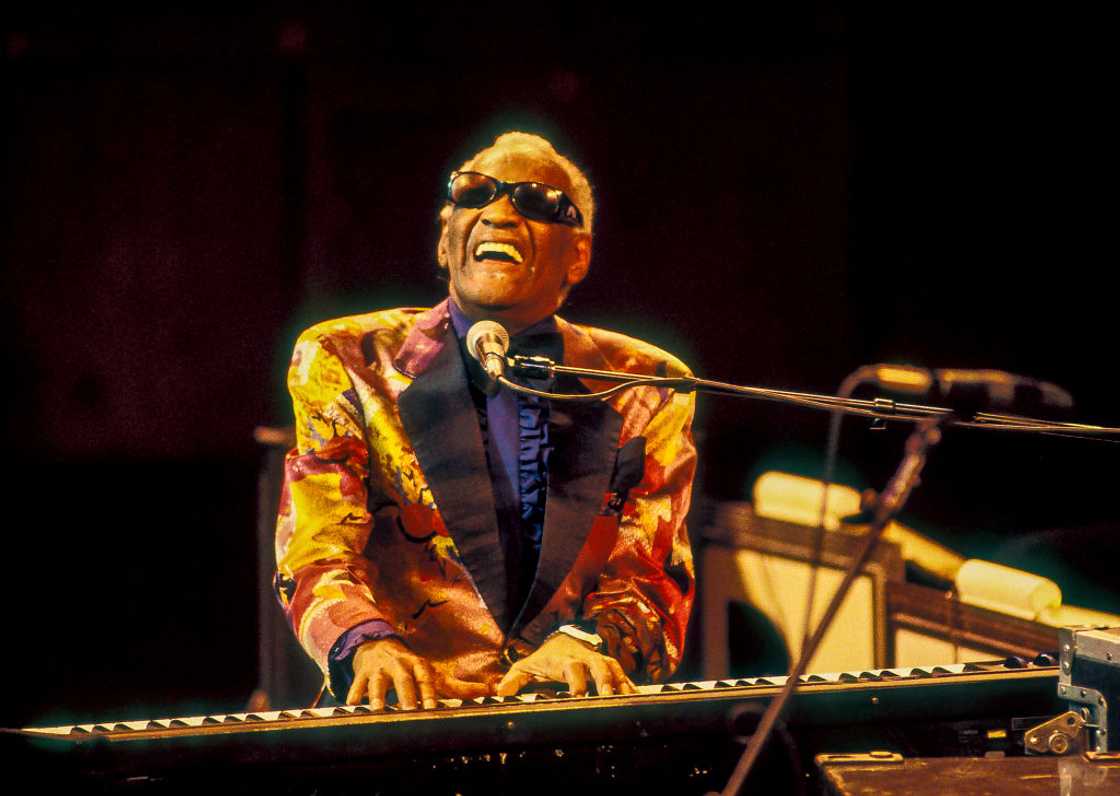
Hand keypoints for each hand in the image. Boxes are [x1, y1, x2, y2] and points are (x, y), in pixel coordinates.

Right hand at [347, 638, 488, 709]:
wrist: (376, 645)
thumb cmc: (410, 666)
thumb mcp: (433, 673)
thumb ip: (460, 687)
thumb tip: (493, 689)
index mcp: (418, 665)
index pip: (425, 678)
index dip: (429, 692)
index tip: (431, 707)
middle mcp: (400, 665)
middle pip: (403, 680)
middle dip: (405, 695)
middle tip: (408, 712)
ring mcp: (379, 668)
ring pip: (377, 682)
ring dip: (377, 695)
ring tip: (377, 710)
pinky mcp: (362, 673)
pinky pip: (357, 684)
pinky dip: (354, 695)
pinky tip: (351, 706)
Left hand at [495, 632, 636, 696]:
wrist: (563, 639)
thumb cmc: (545, 659)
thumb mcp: (526, 666)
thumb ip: (514, 679)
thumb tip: (500, 693)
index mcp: (566, 660)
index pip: (573, 668)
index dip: (576, 682)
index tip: (577, 696)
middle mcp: (585, 658)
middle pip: (600, 666)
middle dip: (605, 682)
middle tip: (609, 699)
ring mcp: (599, 660)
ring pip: (615, 669)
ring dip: (622, 684)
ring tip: (628, 701)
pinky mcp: (609, 666)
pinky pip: (623, 674)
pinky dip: (630, 686)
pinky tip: (638, 699)